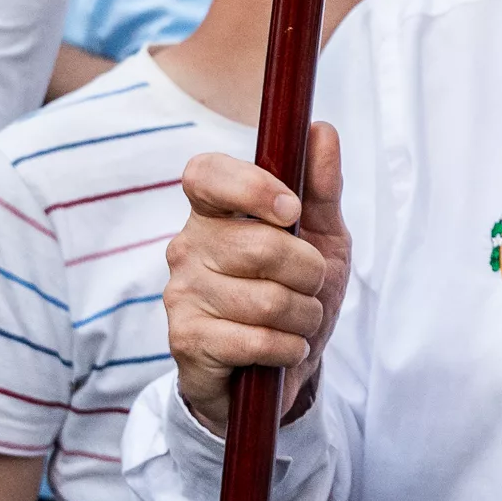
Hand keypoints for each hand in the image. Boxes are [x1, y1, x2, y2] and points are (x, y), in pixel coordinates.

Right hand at [162, 124, 347, 436]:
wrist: (277, 371)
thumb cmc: (294, 293)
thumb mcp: (319, 239)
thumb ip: (320, 189)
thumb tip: (321, 129)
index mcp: (213, 212)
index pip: (205, 174)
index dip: (251, 187)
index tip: (292, 210)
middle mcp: (187, 246)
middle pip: (262, 245)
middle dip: (309, 272)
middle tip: (309, 287)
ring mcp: (181, 294)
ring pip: (267, 299)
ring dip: (303, 316)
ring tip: (296, 322)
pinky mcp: (185, 341)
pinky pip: (257, 340)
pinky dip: (288, 348)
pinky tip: (283, 349)